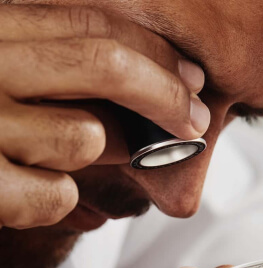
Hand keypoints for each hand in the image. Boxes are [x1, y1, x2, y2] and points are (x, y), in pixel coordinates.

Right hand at [0, 4, 208, 229]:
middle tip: (196, 119)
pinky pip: (55, 195)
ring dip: (94, 155)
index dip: (155, 51)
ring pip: (86, 137)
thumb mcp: (7, 72)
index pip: (92, 25)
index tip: (192, 76)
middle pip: (105, 66)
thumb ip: (53, 65)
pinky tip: (23, 192)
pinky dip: (54, 198)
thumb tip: (137, 79)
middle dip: (167, 94)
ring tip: (59, 157)